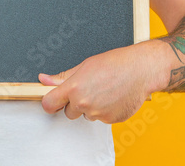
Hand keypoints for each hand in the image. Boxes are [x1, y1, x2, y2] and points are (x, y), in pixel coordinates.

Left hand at [39, 40, 169, 123]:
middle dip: (76, 103)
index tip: (54, 101)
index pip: (49, 104)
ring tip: (106, 90)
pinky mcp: (111, 120)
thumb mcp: (85, 65)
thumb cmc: (115, 63)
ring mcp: (98, 114)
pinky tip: (114, 97)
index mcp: (74, 88)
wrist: (141, 69)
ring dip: (92, 107)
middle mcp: (84, 103)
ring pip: (87, 115)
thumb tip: (43, 79)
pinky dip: (106, 110)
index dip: (50, 102)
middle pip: (69, 112)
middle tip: (90, 88)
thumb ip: (63, 77)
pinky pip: (102, 118)